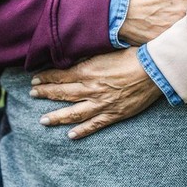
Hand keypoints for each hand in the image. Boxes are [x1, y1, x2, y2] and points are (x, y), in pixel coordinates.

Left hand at [29, 48, 160, 139]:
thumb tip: (72, 58)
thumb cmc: (133, 54)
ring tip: (43, 120)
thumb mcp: (106, 50)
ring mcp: (102, 103)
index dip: (46, 78)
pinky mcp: (114, 114)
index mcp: (88, 71)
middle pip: (63, 93)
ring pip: (74, 113)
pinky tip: (70, 135)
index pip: (60, 75)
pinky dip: (82, 131)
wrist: (154, 69)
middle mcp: (91, 88)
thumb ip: (88, 57)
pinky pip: (95, 125)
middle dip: (45, 94)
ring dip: (57, 116)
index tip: (35, 80)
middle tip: (32, 95)